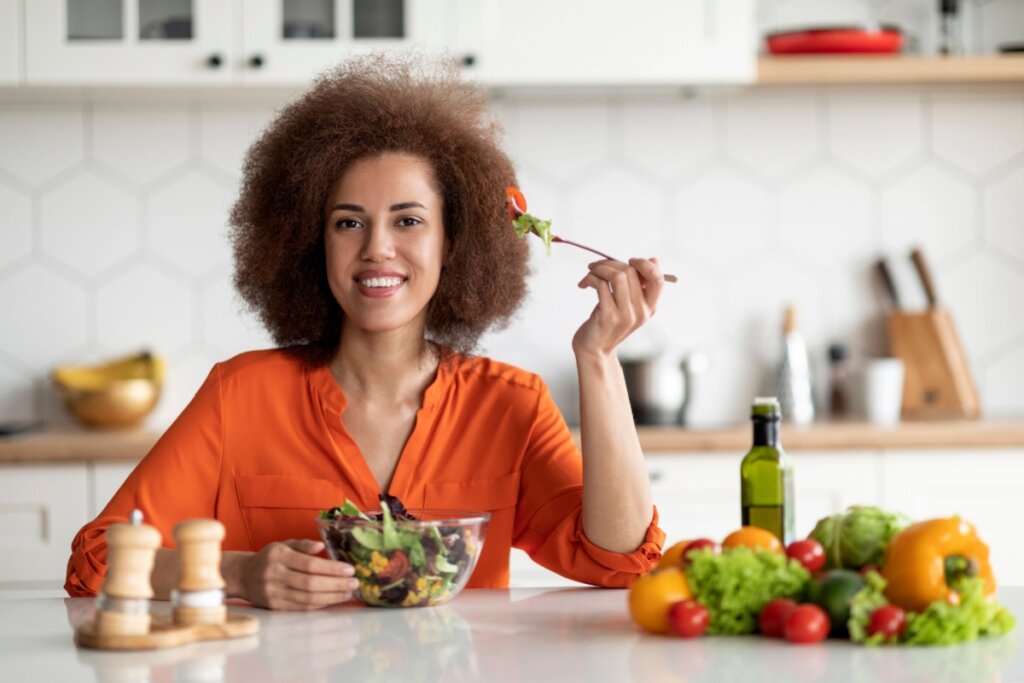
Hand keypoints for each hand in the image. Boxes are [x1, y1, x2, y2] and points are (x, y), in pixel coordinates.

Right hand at [233, 539, 358, 610]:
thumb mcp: (283, 545)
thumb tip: (321, 546)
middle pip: (310, 583)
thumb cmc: (268, 558)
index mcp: (278, 556)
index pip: (309, 564)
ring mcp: (274, 593)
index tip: (350, 570)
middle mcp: (275, 575)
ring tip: (348, 593)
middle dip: (336, 585)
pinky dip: (319, 605)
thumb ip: (302, 544)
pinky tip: (332, 600)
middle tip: (354, 583)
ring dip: (331, 597)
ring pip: (307, 599)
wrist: (242, 576)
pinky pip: (301, 608)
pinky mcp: (275, 607)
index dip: (331, 569)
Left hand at [572, 257, 663, 359]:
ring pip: (618, 276)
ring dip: (600, 268)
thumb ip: (639, 284)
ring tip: (591, 272)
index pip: (658, 280)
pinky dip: (590, 278)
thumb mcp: (628, 303)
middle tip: (597, 266)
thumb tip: (653, 259)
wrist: (594, 349)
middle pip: (632, 272)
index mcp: (650, 307)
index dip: (644, 265)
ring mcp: (625, 315)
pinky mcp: (608, 316)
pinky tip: (584, 283)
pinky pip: (601, 285)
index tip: (629, 261)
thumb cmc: (609, 321)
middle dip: (611, 263)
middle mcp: (641, 312)